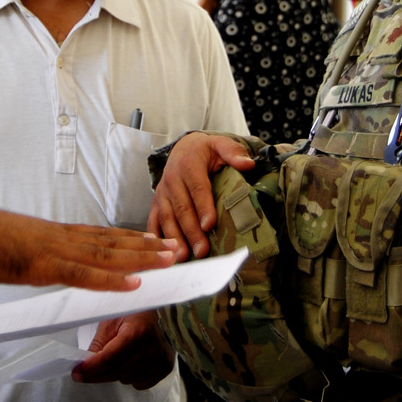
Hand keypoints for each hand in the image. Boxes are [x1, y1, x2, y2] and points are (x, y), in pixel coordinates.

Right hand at [0, 209, 179, 291]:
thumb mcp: (16, 248)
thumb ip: (37, 256)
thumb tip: (46, 263)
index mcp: (56, 235)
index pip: (101, 236)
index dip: (130, 240)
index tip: (154, 241)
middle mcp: (62, 239)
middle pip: (113, 242)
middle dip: (147, 247)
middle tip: (177, 248)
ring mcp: (56, 251)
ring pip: (108, 255)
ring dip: (142, 259)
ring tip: (169, 259)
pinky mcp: (44, 266)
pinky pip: (85, 275)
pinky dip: (112, 280)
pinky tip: (134, 284)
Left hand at [72, 311, 173, 389]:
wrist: (162, 312)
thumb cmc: (134, 313)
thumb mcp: (112, 320)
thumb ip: (99, 343)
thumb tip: (85, 365)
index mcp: (137, 331)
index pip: (109, 358)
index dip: (91, 368)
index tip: (76, 373)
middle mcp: (152, 347)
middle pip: (116, 371)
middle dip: (96, 374)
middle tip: (82, 373)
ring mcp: (161, 359)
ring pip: (126, 379)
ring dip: (115, 373)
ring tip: (116, 357)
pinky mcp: (166, 367)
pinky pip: (140, 384)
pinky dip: (130, 377)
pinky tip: (130, 363)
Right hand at [146, 132, 254, 259]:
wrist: (183, 148)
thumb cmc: (205, 151)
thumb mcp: (220, 144)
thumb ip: (233, 152)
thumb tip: (248, 164)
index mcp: (188, 165)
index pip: (197, 188)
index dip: (203, 206)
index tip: (210, 224)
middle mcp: (172, 180)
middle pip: (182, 208)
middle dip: (191, 231)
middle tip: (202, 250)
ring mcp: (162, 193)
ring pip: (167, 217)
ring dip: (175, 238)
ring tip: (184, 256)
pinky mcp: (156, 203)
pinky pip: (153, 220)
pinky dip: (156, 237)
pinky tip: (163, 252)